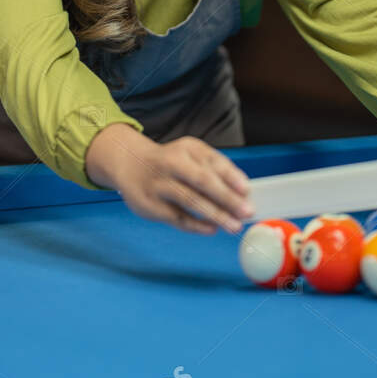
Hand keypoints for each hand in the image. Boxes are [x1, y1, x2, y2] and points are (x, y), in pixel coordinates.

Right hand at [85, 124, 253, 236]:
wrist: (129, 163)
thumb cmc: (170, 162)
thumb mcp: (190, 156)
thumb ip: (214, 171)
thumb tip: (241, 196)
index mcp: (187, 148)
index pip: (213, 161)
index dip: (231, 177)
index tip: (247, 191)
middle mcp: (172, 163)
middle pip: (202, 181)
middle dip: (227, 198)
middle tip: (246, 212)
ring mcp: (159, 184)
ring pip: (190, 200)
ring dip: (215, 214)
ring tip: (234, 226)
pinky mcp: (150, 204)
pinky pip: (177, 217)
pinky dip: (196, 225)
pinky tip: (212, 229)